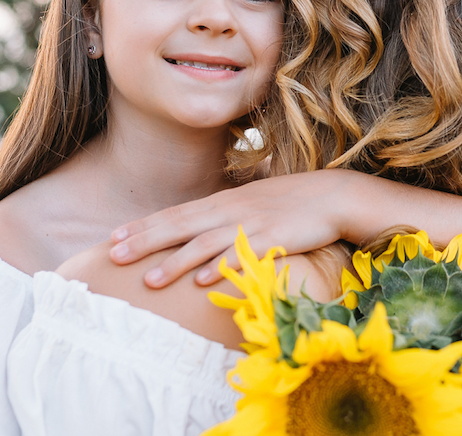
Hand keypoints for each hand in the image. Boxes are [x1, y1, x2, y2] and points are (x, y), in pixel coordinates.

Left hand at [109, 170, 354, 287]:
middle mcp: (232, 210)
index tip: (115, 236)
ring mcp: (252, 223)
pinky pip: (242, 255)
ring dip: (175, 262)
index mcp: (225, 200)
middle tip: (113, 256)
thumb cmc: (293, 200)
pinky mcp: (274, 238)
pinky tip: (201, 282)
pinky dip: (220, 268)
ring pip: (205, 244)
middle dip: (146, 241)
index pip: (177, 212)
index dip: (146, 225)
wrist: (332, 194)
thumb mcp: (254, 201)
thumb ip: (228, 212)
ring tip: (148, 280)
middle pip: (182, 226)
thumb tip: (204, 226)